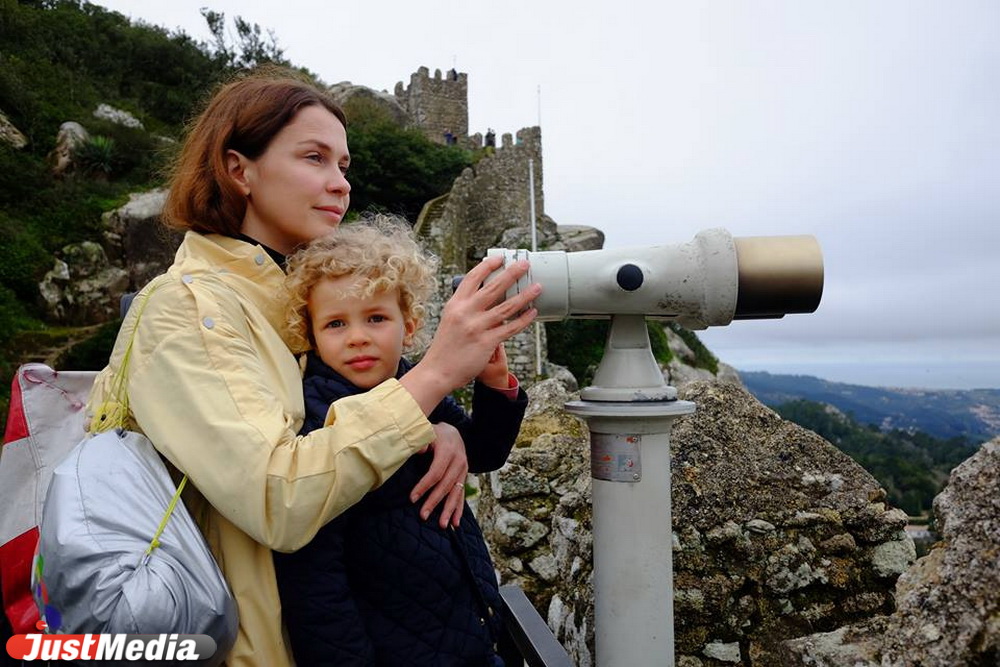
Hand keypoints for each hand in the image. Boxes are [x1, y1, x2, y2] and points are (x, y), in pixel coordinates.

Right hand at [409, 257, 538, 407]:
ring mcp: (477, 327)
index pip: (472, 278)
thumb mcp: (450, 320)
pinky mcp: (486, 342)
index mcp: (455, 304)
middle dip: (512, 273)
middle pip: (493, 288)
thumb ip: (466, 308)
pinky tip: (532, 313)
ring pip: (506, 307)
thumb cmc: (445, 347)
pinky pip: (510, 328)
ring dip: (524, 296)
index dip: (487, 266)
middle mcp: (465, 313)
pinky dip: (523, 320)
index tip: (500, 258)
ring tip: (537, 287)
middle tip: (525, 265)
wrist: (437, 371)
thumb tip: (487, 298)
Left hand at [409, 423, 468, 527]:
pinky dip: (459, 509)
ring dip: (449, 510)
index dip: (424, 486)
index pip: (436, 472)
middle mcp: (459, 462)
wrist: (453, 432)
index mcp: (448, 451)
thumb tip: (420, 450)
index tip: (412, 498)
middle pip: (446, 485)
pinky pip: (461, 495)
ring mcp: (463, 471)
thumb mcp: (427, 432)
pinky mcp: (463, 477)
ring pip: (456, 492)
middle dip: (434, 502)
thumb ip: (422, 441)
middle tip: (423, 515)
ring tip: (442, 525)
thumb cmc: (435, 434)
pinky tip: (455, 523)